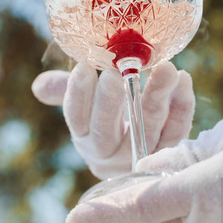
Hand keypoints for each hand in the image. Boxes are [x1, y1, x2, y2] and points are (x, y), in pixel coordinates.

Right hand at [31, 61, 194, 178]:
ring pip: (148, 128)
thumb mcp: (87, 104)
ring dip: (156, 95)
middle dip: (112, 100)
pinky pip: (177, 131)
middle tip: (116, 72)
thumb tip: (39, 86)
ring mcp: (141, 156)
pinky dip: (182, 105)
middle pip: (107, 130)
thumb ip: (66, 90)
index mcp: (85, 138)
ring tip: (165, 67)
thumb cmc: (110, 115)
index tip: (84, 66)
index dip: (78, 94)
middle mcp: (109, 153)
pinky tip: (183, 79)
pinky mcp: (171, 153)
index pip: (76, 118)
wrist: (144, 148)